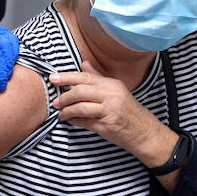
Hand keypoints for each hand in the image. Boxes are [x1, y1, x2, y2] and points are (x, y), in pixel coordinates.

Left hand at [48, 59, 166, 156]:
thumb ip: (98, 77)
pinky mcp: (107, 126)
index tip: (53, 78)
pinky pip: (85, 122)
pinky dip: (74, 121)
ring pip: (81, 108)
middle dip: (64, 97)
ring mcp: (110, 111)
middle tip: (55, 102)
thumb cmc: (128, 111)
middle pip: (81, 92)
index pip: (85, 77)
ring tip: (61, 114)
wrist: (144, 132)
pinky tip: (71, 121)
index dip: (67, 77)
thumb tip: (83, 63)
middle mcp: (112, 96)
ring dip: (67, 111)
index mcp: (112, 84)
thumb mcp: (116, 90)